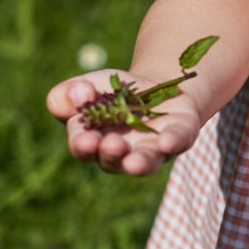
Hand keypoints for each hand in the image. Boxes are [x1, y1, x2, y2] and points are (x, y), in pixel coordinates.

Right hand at [46, 70, 201, 175]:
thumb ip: (69, 92)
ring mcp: (152, 147)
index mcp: (94, 141)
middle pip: (112, 160)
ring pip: (145, 160)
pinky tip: (167, 141)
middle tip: (111, 145)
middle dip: (110, 154)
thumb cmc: (116, 92)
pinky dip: (172, 141)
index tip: (84, 139)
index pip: (83, 145)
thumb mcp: (91, 84)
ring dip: (139, 162)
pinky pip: (177, 140)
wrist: (159, 87)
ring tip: (134, 163)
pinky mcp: (179, 135)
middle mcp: (122, 152)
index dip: (82, 143)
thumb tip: (79, 93)